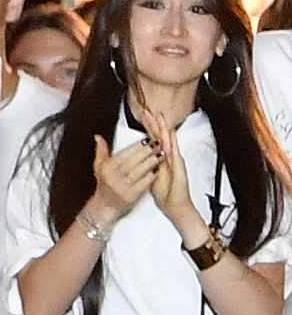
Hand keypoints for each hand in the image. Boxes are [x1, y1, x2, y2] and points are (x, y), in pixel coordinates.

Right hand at [89, 133, 160, 226]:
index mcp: (107, 168)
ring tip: (162, 154)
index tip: (148, 140)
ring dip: (154, 161)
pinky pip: (145, 183)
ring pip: (142, 171)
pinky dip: (153, 175)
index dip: (138, 146)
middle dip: (149, 151)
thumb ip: (101, 151)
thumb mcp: (99, 167)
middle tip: (159, 144)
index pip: (125, 153)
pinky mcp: (132, 196)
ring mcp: (123, 187)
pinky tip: (158, 169)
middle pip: (135, 161)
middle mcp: (114, 177)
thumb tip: (99, 137)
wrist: (105, 206)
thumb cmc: (104, 184)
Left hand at [140, 109, 201, 235]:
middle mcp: (167, 157)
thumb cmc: (165, 193)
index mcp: (159, 158)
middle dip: (154, 123)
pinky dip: (172, 141)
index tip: (141, 116)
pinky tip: (170, 133)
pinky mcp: (178, 166)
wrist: (176, 205)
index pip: (152, 139)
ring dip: (163, 128)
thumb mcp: (149, 176)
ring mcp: (174, 160)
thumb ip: (144, 166)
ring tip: (159, 116)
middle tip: (148, 110)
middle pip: (160, 136)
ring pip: (167, 140)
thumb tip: (135, 159)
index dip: (147, 128)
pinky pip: (174, 151)